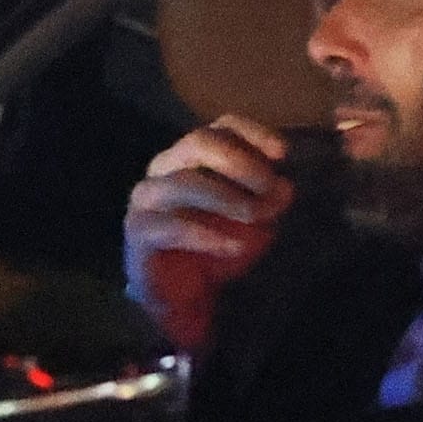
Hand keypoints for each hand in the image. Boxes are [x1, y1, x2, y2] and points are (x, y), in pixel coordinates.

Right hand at [123, 115, 294, 350]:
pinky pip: (170, 227)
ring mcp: (147, 198)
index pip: (222, 127)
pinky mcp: (138, 232)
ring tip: (257, 217)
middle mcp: (166, 167)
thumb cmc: (217, 244)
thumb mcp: (254, 222)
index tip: (283, 153)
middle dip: (238, 161)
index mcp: (195, 155)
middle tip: (268, 186)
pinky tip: (234, 246)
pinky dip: (206, 235)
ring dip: (226, 198)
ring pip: (182, 183)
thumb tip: (284, 187)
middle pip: (198, 142)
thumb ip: (267, 201)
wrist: (182, 294)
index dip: (253, 133)